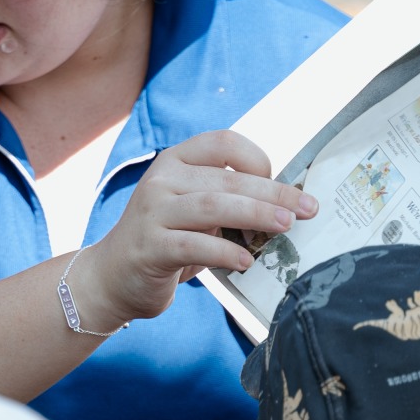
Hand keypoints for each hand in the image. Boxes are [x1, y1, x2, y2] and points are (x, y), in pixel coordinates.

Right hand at [78, 132, 315, 329]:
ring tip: (284, 228)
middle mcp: (161, 178)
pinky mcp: (149, 246)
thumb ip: (228, 200)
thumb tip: (287, 204)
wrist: (113, 276)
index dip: (258, 160)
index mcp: (176, 161)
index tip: (282, 186)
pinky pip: (193, 245)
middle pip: (227, 179)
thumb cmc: (169, 241)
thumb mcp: (195, 210)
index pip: (224, 143)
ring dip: (254, 215)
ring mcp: (152, 211)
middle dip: (273, 193)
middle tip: (306, 210)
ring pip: (212, 206)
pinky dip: (224, 252)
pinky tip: (245, 262)